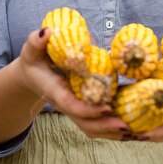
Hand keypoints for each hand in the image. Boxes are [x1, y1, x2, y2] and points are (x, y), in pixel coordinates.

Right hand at [17, 28, 133, 140]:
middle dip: (104, 126)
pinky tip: (128, 126)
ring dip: (110, 131)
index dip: (89, 110)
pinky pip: (95, 122)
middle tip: (126, 124)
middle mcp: (66, 104)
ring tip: (131, 130)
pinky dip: (110, 127)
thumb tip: (46, 32)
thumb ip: (35, 42)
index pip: (71, 106)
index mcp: (56, 91)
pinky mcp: (82, 107)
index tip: (107, 107)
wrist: (31, 75)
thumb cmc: (33, 61)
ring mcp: (74, 108)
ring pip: (91, 127)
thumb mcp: (31, 50)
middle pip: (85, 123)